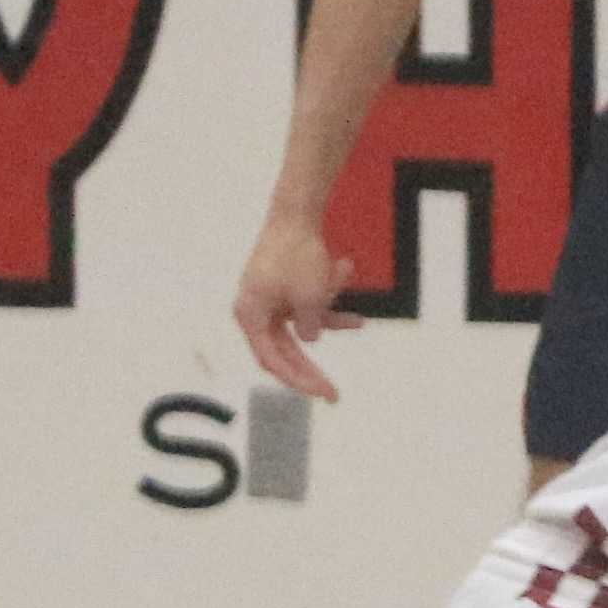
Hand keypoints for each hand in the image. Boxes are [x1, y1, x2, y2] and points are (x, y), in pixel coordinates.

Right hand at [233, 216, 359, 398]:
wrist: (296, 214)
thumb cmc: (296, 253)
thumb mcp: (310, 298)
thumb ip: (310, 326)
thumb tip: (310, 340)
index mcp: (251, 316)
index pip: (272, 361)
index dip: (298, 380)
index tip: (319, 392)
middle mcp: (255, 311)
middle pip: (286, 351)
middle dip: (313, 370)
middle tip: (333, 394)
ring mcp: (269, 300)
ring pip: (303, 326)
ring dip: (328, 319)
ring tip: (356, 320)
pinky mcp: (283, 288)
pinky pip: (308, 306)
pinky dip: (328, 303)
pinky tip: (354, 307)